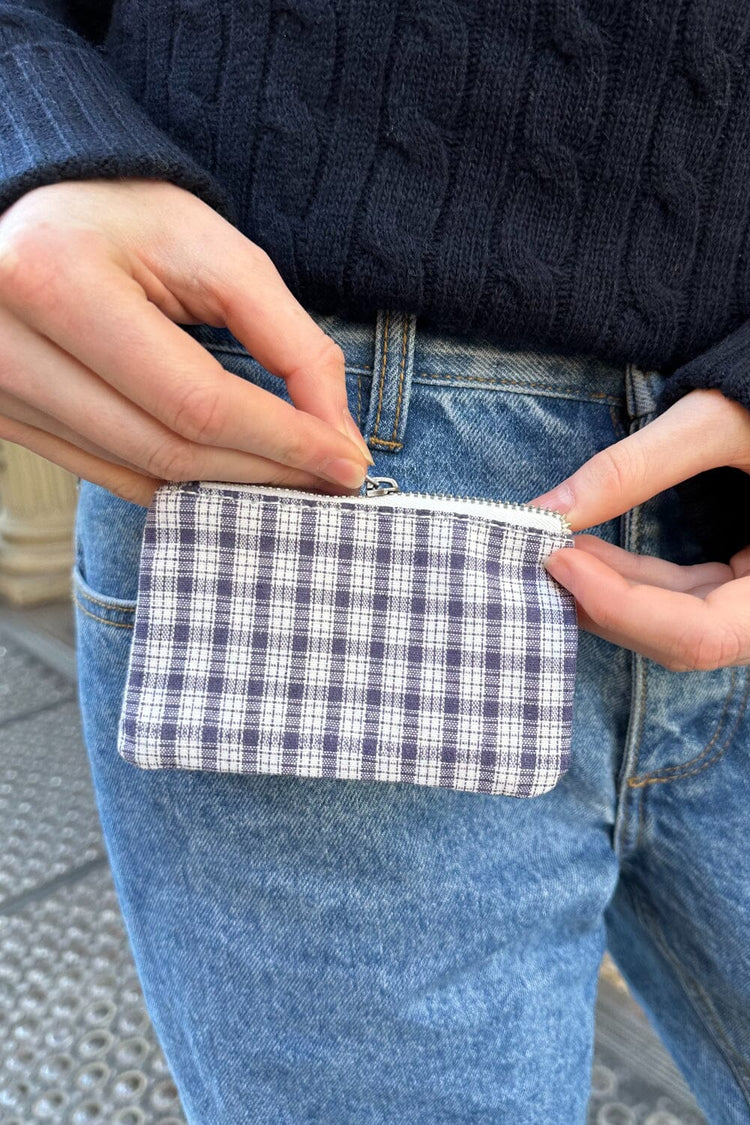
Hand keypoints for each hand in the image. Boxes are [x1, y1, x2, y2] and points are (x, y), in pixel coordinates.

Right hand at [0, 179, 373, 504]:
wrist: (33, 209)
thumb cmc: (129, 218)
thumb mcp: (220, 254)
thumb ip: (292, 344)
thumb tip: (340, 441)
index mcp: (59, 282)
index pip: (195, 401)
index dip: (282, 442)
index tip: (348, 463)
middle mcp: (9, 344)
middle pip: (167, 449)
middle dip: (264, 472)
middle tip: (329, 478)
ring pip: (138, 475)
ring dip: (226, 488)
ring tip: (289, 478)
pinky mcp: (2, 416)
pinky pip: (107, 476)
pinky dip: (176, 484)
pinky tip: (226, 471)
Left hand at [528, 389, 749, 670]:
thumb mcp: (718, 420)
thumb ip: (635, 467)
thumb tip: (547, 509)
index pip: (703, 633)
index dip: (625, 609)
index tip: (562, 561)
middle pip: (686, 639)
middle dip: (607, 604)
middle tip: (544, 557)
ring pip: (678, 623)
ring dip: (611, 591)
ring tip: (557, 548)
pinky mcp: (743, 583)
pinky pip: (684, 598)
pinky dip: (632, 579)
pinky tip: (586, 551)